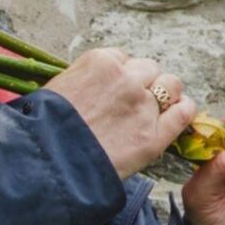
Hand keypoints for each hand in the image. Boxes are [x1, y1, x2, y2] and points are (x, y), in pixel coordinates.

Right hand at [41, 48, 197, 178]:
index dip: (120, 76)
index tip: (114, 90)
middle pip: (149, 69)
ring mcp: (143, 106)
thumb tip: (92, 86)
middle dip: (142, 83)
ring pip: (170, 85)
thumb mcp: (56, 90)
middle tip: (130, 103)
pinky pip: (183, 113)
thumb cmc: (41, 130)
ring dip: (164, 94)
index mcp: (100, 62)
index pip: (123, 59)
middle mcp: (126, 79)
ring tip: (153, 110)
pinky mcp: (153, 136)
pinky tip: (178, 114)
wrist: (44, 165)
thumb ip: (82, 80)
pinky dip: (183, 111)